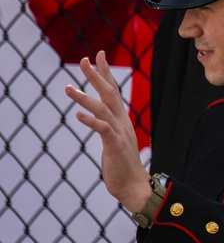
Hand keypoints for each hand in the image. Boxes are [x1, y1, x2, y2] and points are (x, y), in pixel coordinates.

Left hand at [64, 51, 151, 213]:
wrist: (135, 187)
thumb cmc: (123, 166)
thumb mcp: (115, 141)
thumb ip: (107, 127)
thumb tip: (97, 119)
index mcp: (121, 120)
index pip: (113, 91)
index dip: (106, 73)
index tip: (98, 55)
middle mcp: (121, 123)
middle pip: (110, 94)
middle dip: (97, 76)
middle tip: (83, 60)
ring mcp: (120, 134)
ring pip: (103, 110)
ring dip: (85, 98)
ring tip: (68, 88)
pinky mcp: (115, 146)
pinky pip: (104, 130)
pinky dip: (92, 121)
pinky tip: (79, 115)